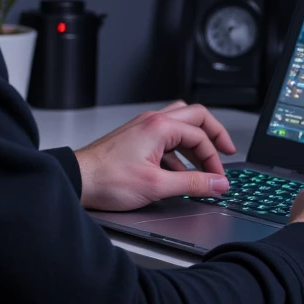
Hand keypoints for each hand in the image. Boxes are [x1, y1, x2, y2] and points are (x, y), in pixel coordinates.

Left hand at [74, 101, 235, 210]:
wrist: (77, 180)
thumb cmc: (107, 179)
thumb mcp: (157, 186)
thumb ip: (193, 184)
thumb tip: (217, 184)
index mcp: (159, 127)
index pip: (200, 136)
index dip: (214, 159)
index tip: (219, 179)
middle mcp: (152, 121)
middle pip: (196, 117)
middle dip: (213, 135)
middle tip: (226, 151)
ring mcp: (142, 128)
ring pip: (180, 124)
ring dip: (195, 142)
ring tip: (203, 164)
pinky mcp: (135, 139)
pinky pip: (165, 137)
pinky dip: (178, 151)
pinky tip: (177, 172)